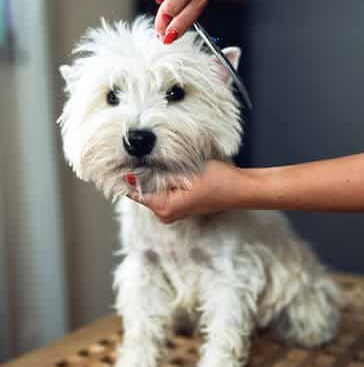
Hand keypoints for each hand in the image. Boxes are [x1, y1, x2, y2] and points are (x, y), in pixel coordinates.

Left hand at [129, 161, 245, 222]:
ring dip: (151, 174)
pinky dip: (161, 179)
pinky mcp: (179, 205)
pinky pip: (161, 190)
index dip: (126, 174)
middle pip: (141, 190)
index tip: (119, 159)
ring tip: (153, 157)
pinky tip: (166, 166)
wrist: (240, 188)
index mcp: (163, 208)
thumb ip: (157, 172)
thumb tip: (132, 170)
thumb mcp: (185, 171)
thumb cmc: (218, 180)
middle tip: (137, 152)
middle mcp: (165, 214)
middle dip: (139, 173)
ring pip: (152, 189)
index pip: (133, 191)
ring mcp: (172, 211)